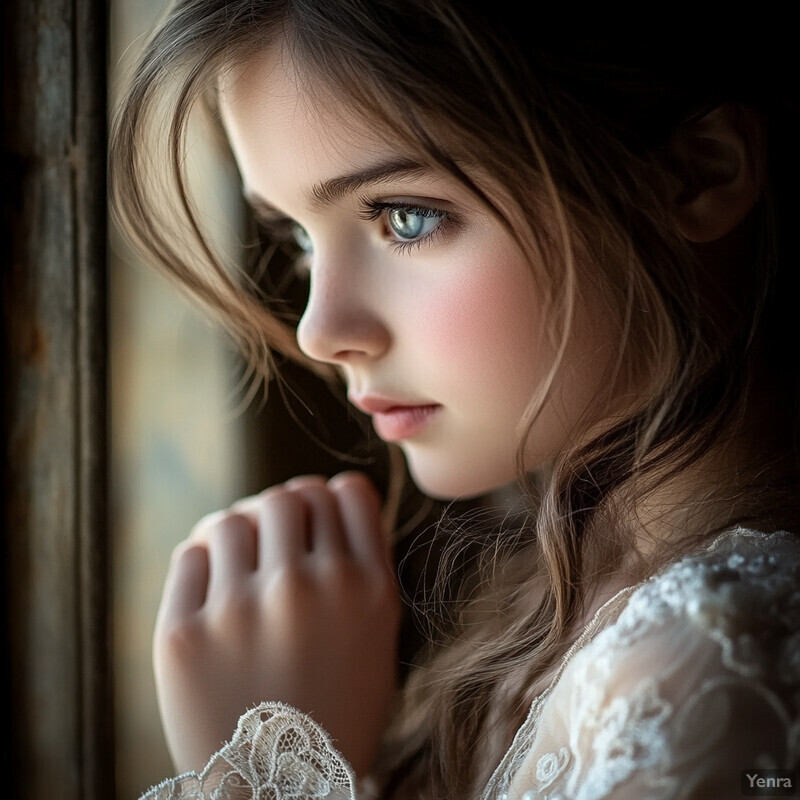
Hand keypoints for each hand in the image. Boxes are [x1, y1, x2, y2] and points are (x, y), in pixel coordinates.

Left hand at [152, 472, 400, 776]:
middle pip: (289, 496)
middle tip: (276, 541)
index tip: (317, 518)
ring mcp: (244, 611)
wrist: (283, 794)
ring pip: (236, 518)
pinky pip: (192, 555)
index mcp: (367, 590)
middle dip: (283, 512)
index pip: (346, 491)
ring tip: (242, 566)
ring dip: (240, 534)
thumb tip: (325, 496)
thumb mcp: (378, 637)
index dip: (329, 498)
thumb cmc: (335, 709)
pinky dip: (203, 562)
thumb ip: (363, 564)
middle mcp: (310, 590)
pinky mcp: (185, 635)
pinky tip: (214, 590)